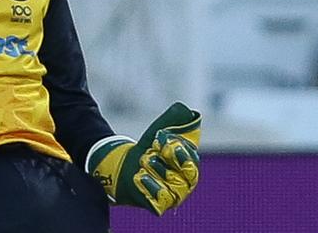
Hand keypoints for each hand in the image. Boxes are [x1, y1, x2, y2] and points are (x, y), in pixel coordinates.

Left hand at [86, 102, 200, 215]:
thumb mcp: (159, 130)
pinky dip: (148, 185)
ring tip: (142, 163)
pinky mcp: (160, 206)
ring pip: (171, 187)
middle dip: (163, 161)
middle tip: (149, 153)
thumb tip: (189, 111)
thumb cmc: (148, 148)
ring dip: (152, 171)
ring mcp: (174, 196)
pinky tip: (139, 176)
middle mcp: (186, 183)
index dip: (178, 152)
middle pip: (183, 176)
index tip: (163, 142)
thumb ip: (174, 119)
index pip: (192, 161)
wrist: (126, 165)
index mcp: (190, 165)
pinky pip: (159, 201)